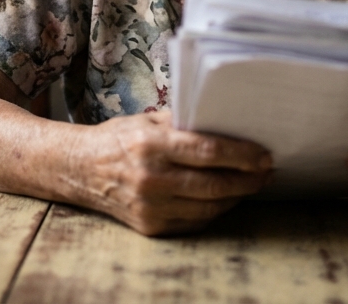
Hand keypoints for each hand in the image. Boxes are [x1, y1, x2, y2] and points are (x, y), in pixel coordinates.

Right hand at [74, 110, 273, 235]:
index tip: (264, 155)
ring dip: (236, 196)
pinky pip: (195, 221)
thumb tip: (229, 122)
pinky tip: (226, 197)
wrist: (80, 170)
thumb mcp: (148, 120)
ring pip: (209, 207)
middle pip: (214, 183)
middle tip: (267, 172)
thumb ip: (185, 121)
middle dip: (248, 179)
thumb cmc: (119, 139)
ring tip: (251, 184)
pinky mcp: (150, 226)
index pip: (207, 151)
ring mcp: (150, 207)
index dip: (242, 155)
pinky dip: (216, 210)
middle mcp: (150, 178)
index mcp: (151, 145)